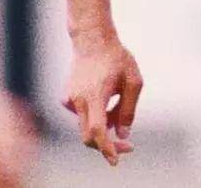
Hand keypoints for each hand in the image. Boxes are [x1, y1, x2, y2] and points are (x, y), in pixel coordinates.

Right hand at [62, 38, 141, 165]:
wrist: (93, 39)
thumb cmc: (117, 58)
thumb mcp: (133, 81)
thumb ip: (128, 110)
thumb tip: (123, 134)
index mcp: (95, 95)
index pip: (97, 130)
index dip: (106, 148)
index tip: (115, 160)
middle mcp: (77, 100)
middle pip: (89, 135)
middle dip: (107, 144)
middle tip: (128, 145)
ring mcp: (69, 99)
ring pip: (86, 125)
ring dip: (104, 126)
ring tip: (119, 101)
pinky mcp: (67, 98)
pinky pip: (83, 115)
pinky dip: (95, 115)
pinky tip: (105, 94)